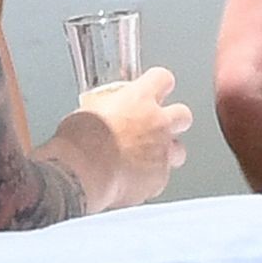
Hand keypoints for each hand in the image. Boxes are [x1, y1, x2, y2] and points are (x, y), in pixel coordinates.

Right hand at [67, 67, 191, 211]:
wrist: (81, 174)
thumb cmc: (78, 142)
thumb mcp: (89, 111)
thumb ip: (107, 109)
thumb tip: (103, 114)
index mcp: (139, 99)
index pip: (162, 78)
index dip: (159, 84)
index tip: (154, 88)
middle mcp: (157, 123)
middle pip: (183, 115)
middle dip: (173, 121)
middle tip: (157, 128)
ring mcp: (161, 152)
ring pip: (179, 150)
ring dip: (167, 154)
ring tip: (147, 161)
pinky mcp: (158, 179)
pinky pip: (160, 179)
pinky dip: (149, 181)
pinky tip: (133, 184)